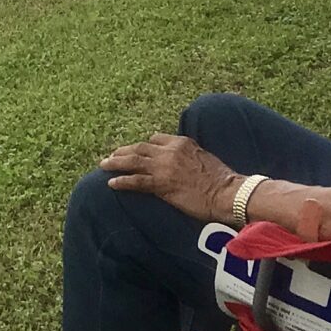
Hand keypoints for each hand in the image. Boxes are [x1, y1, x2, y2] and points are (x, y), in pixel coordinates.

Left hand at [99, 133, 239, 223]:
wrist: (226, 192)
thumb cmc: (221, 179)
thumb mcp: (204, 157)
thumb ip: (188, 155)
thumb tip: (181, 162)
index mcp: (181, 142)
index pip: (156, 139)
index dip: (144, 145)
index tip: (136, 150)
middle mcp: (170, 151)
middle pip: (140, 148)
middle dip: (123, 151)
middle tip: (111, 156)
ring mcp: (164, 167)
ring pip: (133, 161)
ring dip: (116, 163)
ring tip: (104, 165)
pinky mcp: (161, 184)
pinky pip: (135, 181)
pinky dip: (122, 181)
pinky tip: (111, 183)